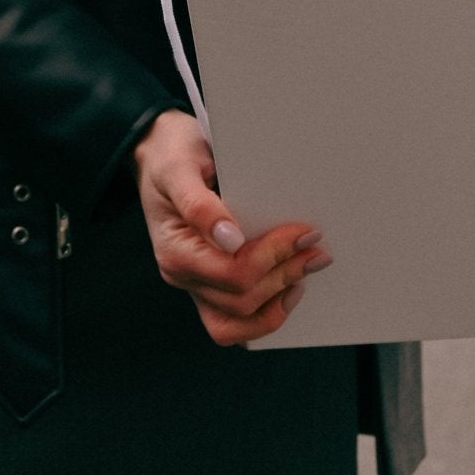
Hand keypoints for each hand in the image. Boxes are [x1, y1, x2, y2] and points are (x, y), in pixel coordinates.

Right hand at [133, 110, 331, 345]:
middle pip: (240, 300)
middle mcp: (183, 274)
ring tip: (306, 269)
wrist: (159, 152)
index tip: (302, 231)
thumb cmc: (170, 156)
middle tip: (315, 246)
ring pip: (238, 321)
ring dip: (278, 299)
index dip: (273, 256)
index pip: (233, 272)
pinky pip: (235, 320)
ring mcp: (195, 284)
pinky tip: (287, 286)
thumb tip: (231, 240)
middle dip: (284, 274)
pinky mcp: (209, 284)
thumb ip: (199, 205)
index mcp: (175, 249)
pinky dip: (265, 311)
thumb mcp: (179, 168)